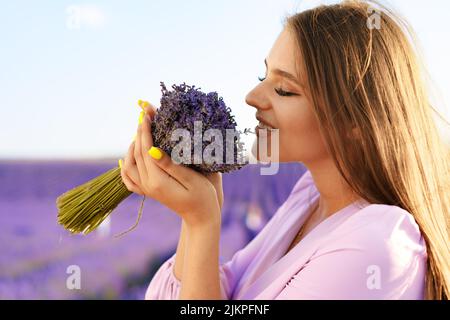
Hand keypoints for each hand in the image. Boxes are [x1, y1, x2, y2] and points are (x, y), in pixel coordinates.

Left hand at [119, 103, 221, 227]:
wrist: (202, 219)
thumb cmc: (203, 198)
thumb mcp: (192, 180)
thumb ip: (171, 165)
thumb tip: (152, 149)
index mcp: (158, 181)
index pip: (145, 150)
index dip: (145, 131)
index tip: (146, 113)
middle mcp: (148, 186)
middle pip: (136, 155)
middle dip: (139, 133)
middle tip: (144, 114)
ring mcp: (147, 190)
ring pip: (129, 165)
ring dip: (131, 146)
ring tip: (141, 131)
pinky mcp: (150, 192)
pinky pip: (130, 180)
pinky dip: (124, 167)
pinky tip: (125, 159)